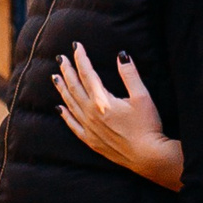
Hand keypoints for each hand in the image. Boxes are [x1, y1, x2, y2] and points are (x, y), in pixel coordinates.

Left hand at [56, 45, 183, 190]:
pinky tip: (59, 108)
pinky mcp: (91, 141)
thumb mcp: (142, 96)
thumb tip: (121, 55)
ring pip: (70, 104)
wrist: (147, 156)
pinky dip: (65, 115)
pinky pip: (73, 125)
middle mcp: (91, 113)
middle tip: (60, 57)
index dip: (81, 58)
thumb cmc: (147, 126)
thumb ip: (130, 74)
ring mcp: (89, 128)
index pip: (88, 74)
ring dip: (62, 89)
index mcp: (102, 101)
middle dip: (67, 70)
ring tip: (55, 77)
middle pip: (75, 87)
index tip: (76, 46)